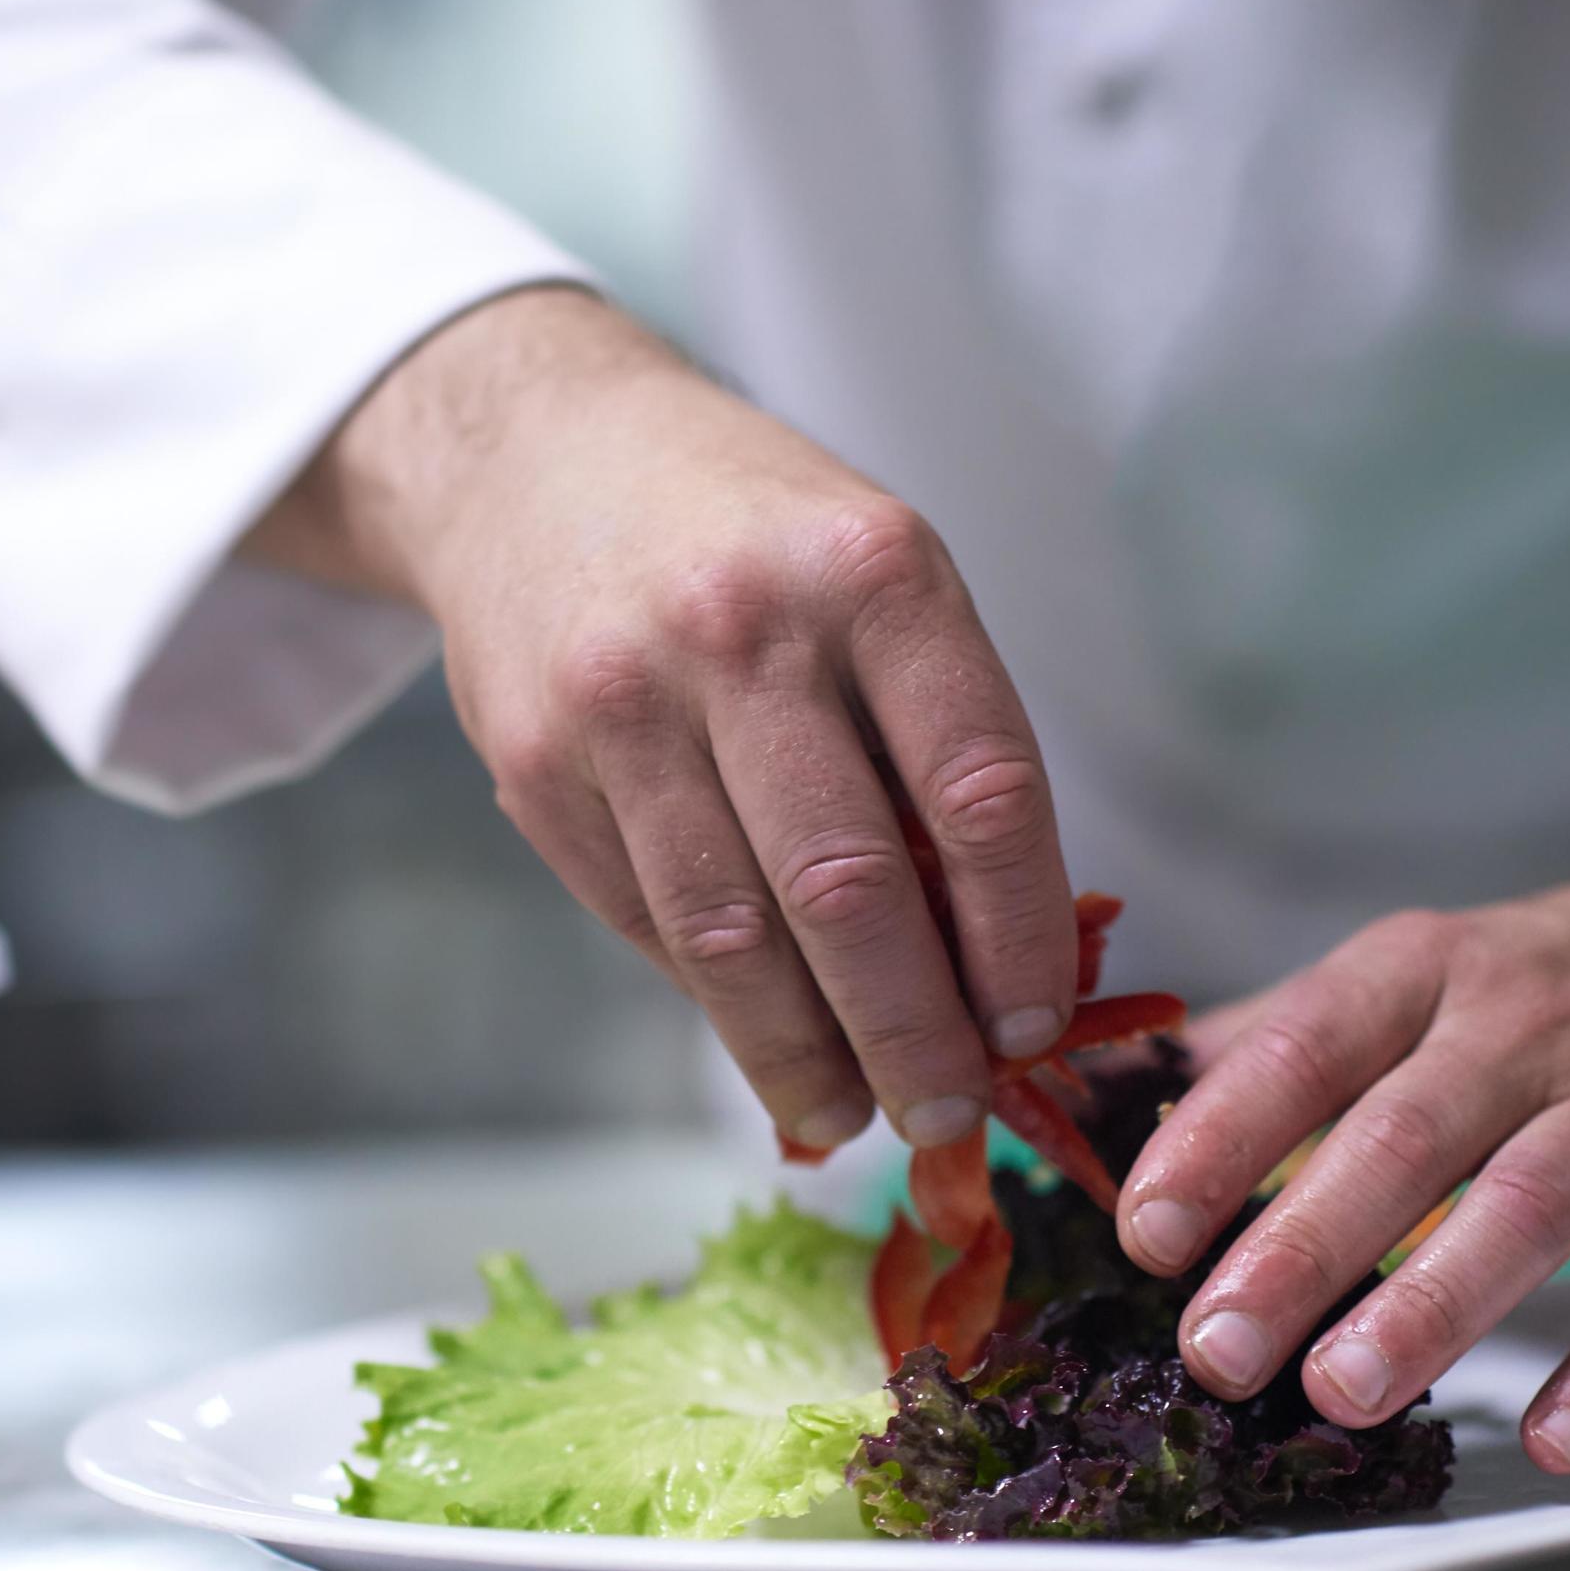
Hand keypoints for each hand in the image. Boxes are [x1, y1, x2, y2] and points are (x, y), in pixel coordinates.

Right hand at [248, 286, 1076, 1153]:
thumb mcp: (870, 579)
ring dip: (804, 1054)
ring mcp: (623, 701)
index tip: (1034, 1026)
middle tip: (948, 1113)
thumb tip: (989, 963)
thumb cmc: (750, 538)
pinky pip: (648, 920)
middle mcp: (742, 630)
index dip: (1017, 936)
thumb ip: (930, 742)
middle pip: (850, 889)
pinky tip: (765, 1042)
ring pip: (732, 934)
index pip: (980, 791)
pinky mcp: (536, 764)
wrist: (535, 454)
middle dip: (913, 1034)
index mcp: (872, 572)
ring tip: (852, 1116)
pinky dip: (715, 1001)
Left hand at [1120, 724, 1569, 1472]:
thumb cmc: (1545, 983)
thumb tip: (1112, 1093)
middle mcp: (1521, 1033)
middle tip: (1214, 1347)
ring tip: (1338, 1392)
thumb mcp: (1407, 972)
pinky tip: (1556, 1439)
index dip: (1218, 1138)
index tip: (1143, 1226)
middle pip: (1399, 1142)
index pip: (1302, 1048)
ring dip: (1429, 1307)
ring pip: (1525, 1209)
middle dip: (1298, 1250)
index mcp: (1419, 973)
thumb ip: (1267, 1038)